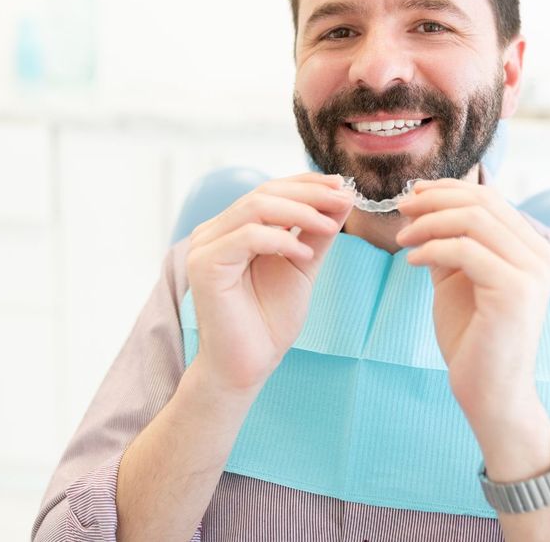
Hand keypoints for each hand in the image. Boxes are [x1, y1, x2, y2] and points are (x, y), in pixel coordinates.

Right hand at [186, 172, 353, 395]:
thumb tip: (343, 197)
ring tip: (331, 226)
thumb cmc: (269, 319)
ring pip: (255, 207)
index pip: (270, 190)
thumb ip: (316, 232)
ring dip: (300, 212)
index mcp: (233, 228)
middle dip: (309, 193)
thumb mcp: (302, 265)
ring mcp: (205, 246)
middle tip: (344, 199)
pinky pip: (248, 236)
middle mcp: (215, 231)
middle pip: (264, 192)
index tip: (342, 186)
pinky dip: (282, 240)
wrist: (248, 366)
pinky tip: (304, 255)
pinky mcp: (205, 265)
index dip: (307, 184)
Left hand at [395, 178, 549, 434]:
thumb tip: (423, 204)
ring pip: (473, 220)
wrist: (488, 391)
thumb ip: (449, 242)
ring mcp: (531, 272)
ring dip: (428, 223)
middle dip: (434, 200)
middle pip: (481, 202)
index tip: (413, 195)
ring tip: (402, 239)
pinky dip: (432, 249)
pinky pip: (465, 251)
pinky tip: (411, 262)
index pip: (488, 198)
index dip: (447, 189)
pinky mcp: (515, 291)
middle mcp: (538, 254)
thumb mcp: (456, 277)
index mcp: (529, 247)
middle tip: (401, 209)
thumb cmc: (471, 335)